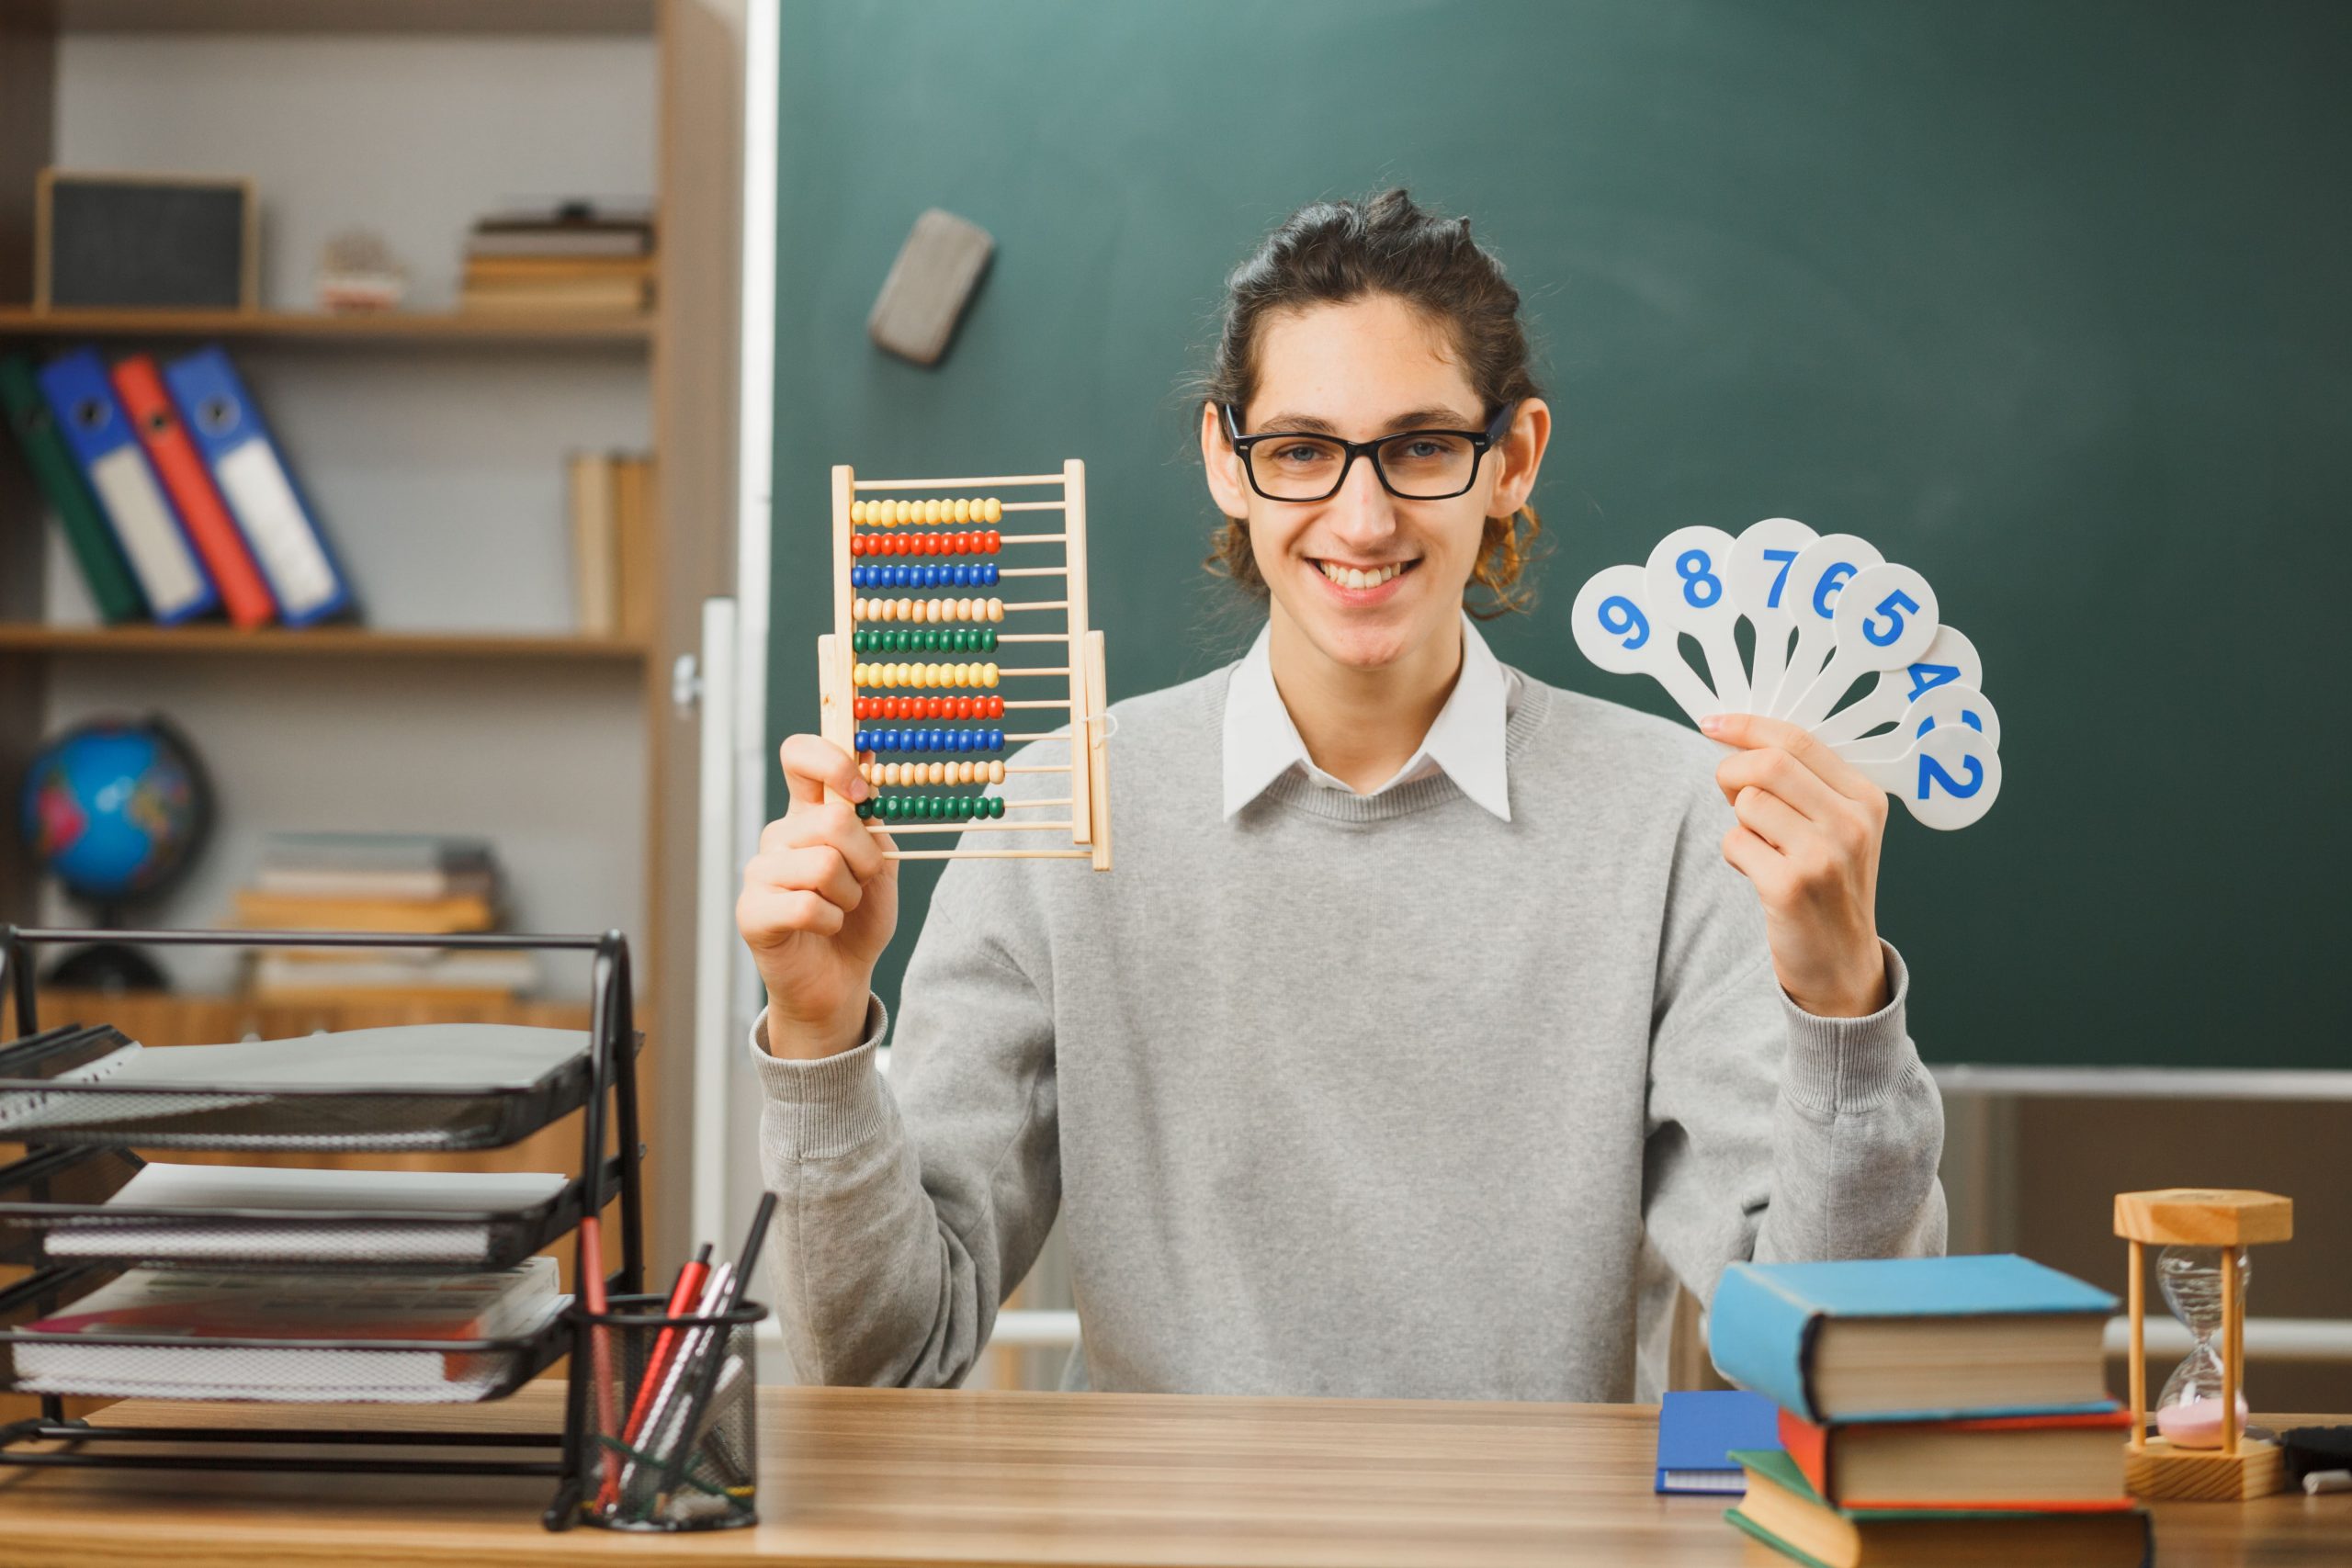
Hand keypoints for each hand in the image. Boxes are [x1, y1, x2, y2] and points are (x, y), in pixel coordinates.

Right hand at [736, 735, 898, 1058]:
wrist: (842, 977)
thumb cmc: (859, 916)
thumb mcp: (880, 859)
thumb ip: (871, 816)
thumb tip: (869, 752)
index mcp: (806, 813)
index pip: (799, 756)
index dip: (832, 762)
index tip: (860, 791)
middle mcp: (778, 836)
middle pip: (831, 820)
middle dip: (866, 857)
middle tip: (864, 880)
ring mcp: (759, 872)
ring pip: (824, 865)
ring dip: (850, 894)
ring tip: (841, 907)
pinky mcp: (752, 911)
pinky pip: (809, 906)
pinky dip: (833, 920)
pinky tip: (824, 928)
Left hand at [1700, 712, 1890, 1018]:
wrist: (1843, 964)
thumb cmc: (1829, 888)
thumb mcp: (1835, 829)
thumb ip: (1801, 785)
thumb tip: (1736, 741)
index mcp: (1865, 797)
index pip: (1797, 740)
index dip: (1746, 727)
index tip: (1712, 724)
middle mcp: (1852, 822)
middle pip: (1768, 763)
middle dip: (1732, 772)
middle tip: (1729, 794)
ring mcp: (1824, 855)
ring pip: (1748, 802)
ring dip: (1739, 822)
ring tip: (1763, 848)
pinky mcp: (1792, 886)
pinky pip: (1735, 842)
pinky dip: (1735, 854)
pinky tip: (1759, 874)